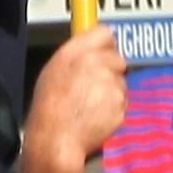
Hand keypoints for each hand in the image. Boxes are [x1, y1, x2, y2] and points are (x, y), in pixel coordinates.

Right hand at [24, 24, 132, 172]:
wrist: (56, 139)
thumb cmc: (49, 110)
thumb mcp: (54, 72)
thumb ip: (76, 55)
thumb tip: (94, 48)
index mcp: (74, 53)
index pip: (103, 33)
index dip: (106, 44)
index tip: (105, 51)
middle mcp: (94, 63)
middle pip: (118, 58)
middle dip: (111, 71)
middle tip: (94, 87)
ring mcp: (110, 83)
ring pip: (121, 82)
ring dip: (112, 92)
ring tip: (89, 106)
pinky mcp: (120, 102)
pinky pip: (122, 102)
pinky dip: (113, 109)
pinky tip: (96, 116)